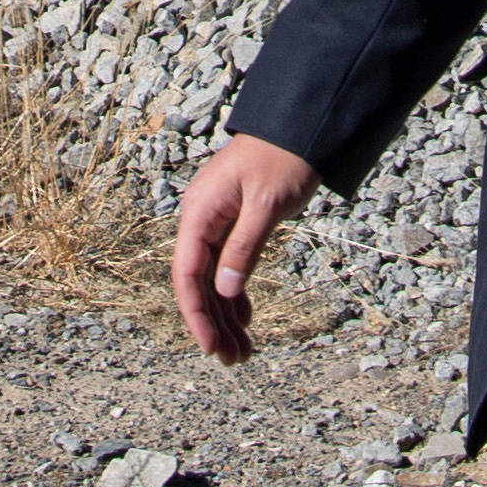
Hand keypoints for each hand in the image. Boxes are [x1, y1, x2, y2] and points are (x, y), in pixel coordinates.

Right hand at [170, 134, 319, 361]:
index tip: (209, 347)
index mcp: (200, 213)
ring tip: (242, 351)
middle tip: (232, 360)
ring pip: (215, 279)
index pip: (187, 274)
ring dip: (226, 316)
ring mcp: (217, 222)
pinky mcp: (234, 224)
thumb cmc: (283, 158)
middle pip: (200, 283)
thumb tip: (225, 292)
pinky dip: (237, 294)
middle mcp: (202, 220)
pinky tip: (246, 319)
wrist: (299, 126)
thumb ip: (244, 247)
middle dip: (214, 324)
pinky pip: (228, 266)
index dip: (196, 315)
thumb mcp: (266, 205)